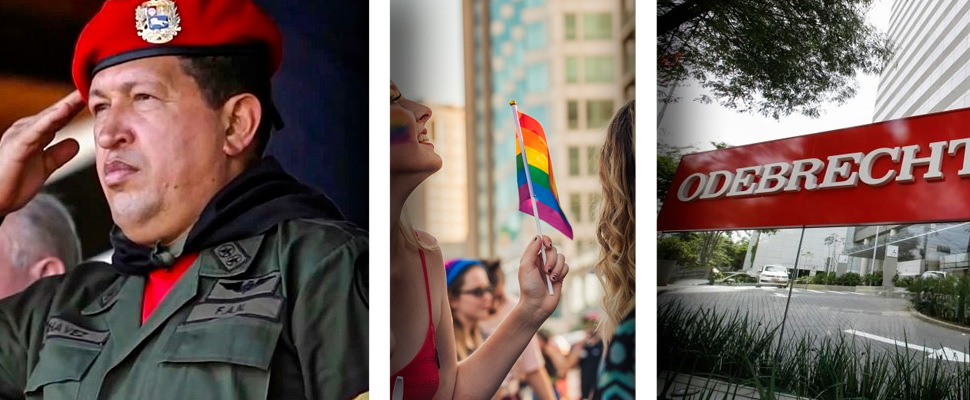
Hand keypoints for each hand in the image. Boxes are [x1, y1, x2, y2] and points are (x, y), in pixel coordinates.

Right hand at [0, 91, 83, 214]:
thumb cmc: (14, 183)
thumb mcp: (44, 167)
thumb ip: (58, 154)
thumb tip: (75, 142)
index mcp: (35, 134)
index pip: (59, 118)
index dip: (76, 108)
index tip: (95, 98)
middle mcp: (27, 130)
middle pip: (56, 113)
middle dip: (74, 100)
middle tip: (92, 86)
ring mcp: (21, 135)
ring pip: (47, 117)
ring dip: (65, 105)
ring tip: (81, 94)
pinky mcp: (17, 144)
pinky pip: (37, 130)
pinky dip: (50, 119)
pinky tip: (63, 111)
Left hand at [516, 235, 568, 324]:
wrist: (537, 305)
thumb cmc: (528, 287)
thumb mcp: (525, 267)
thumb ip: (531, 250)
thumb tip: (539, 236)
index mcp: (532, 257)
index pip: (542, 241)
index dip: (546, 240)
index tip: (547, 245)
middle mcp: (543, 261)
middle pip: (553, 249)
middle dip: (551, 259)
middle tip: (545, 271)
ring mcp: (552, 268)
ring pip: (561, 257)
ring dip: (556, 268)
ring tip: (550, 278)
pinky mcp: (560, 275)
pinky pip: (566, 266)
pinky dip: (561, 273)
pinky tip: (555, 281)